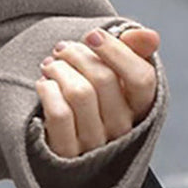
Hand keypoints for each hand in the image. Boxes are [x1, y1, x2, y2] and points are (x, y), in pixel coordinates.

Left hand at [35, 26, 159, 158]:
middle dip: (77, 54)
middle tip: (61, 49)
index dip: (116, 51)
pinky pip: (59, 113)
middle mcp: (122, 127)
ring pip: (79, 93)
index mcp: (140, 107)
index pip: (141, 77)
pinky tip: (43, 84)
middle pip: (104, 79)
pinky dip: (47, 90)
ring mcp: (95, 142)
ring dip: (59, 69)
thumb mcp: (114, 73)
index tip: (92, 36)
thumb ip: (132, 52)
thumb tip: (145, 35)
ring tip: (50, 65)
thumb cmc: (90, 97)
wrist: (56, 137)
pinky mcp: (67, 151)